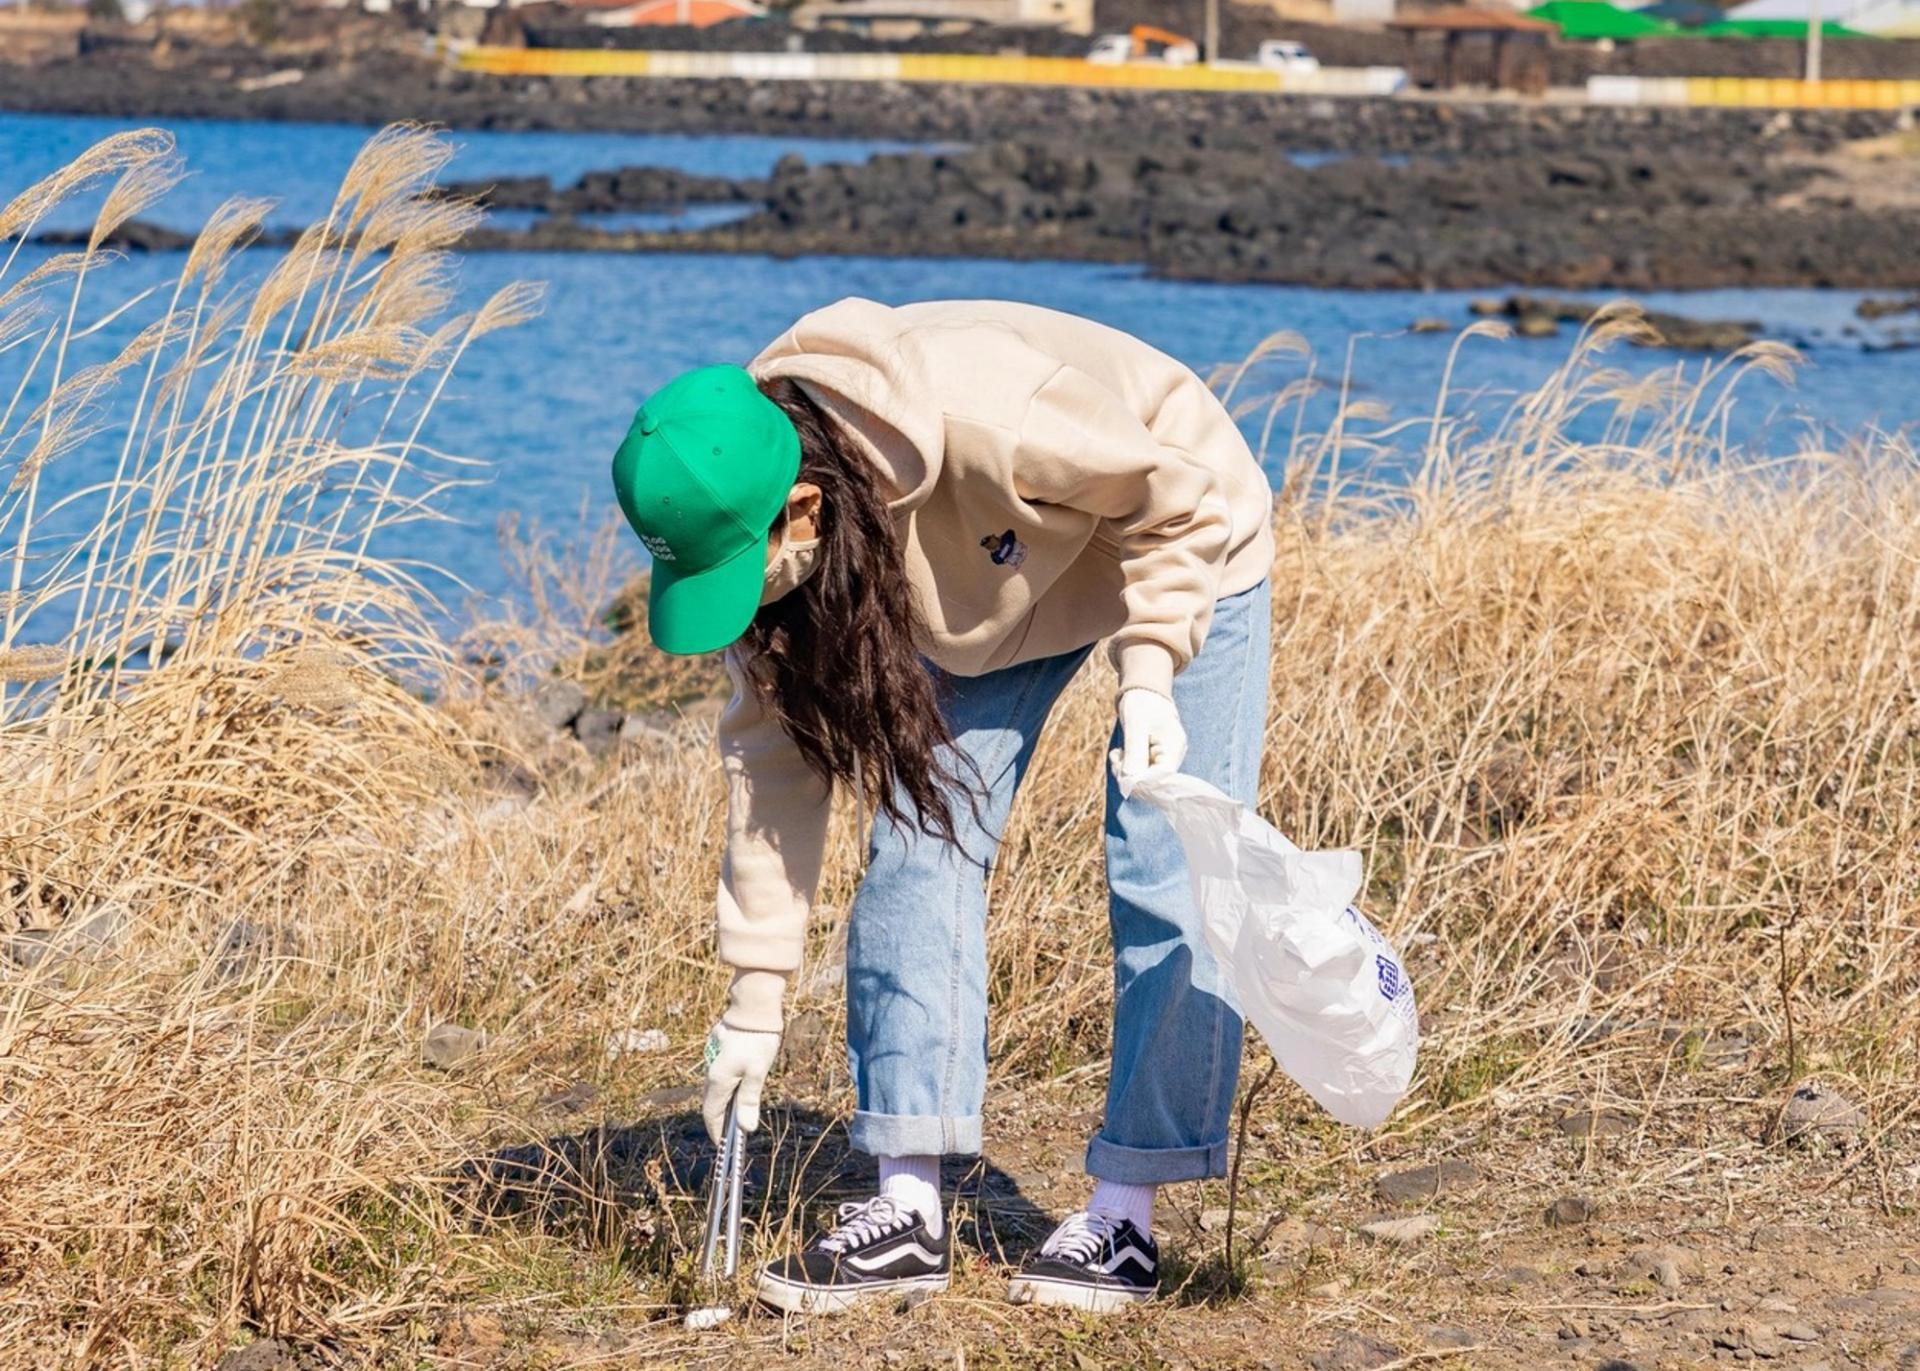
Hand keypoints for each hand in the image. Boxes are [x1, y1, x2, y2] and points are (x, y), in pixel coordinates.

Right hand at [702, 1021, 780, 1143]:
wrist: (753, 1005)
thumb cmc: (757, 1039)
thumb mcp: (757, 1072)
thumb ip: (749, 1100)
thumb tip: (746, 1128)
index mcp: (718, 1080)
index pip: (712, 1113)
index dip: (716, 1131)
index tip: (722, 1145)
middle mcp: (711, 1071)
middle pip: (711, 1102)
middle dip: (720, 1120)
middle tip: (731, 1134)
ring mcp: (714, 1060)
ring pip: (715, 1089)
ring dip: (724, 1103)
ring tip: (737, 1115)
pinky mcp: (719, 1051)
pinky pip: (720, 1076)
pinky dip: (727, 1088)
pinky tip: (739, 1089)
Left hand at [1113, 688, 1186, 783]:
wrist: (1143, 691)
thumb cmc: (1141, 703)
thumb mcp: (1135, 724)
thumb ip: (1135, 752)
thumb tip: (1131, 781)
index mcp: (1174, 748)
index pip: (1162, 778)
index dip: (1141, 781)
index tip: (1121, 771)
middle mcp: (1173, 756)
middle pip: (1152, 781)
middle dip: (1129, 774)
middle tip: (1116, 758)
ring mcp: (1164, 759)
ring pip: (1143, 778)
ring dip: (1125, 770)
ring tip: (1117, 753)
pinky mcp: (1153, 760)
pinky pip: (1139, 771)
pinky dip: (1125, 766)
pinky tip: (1119, 754)